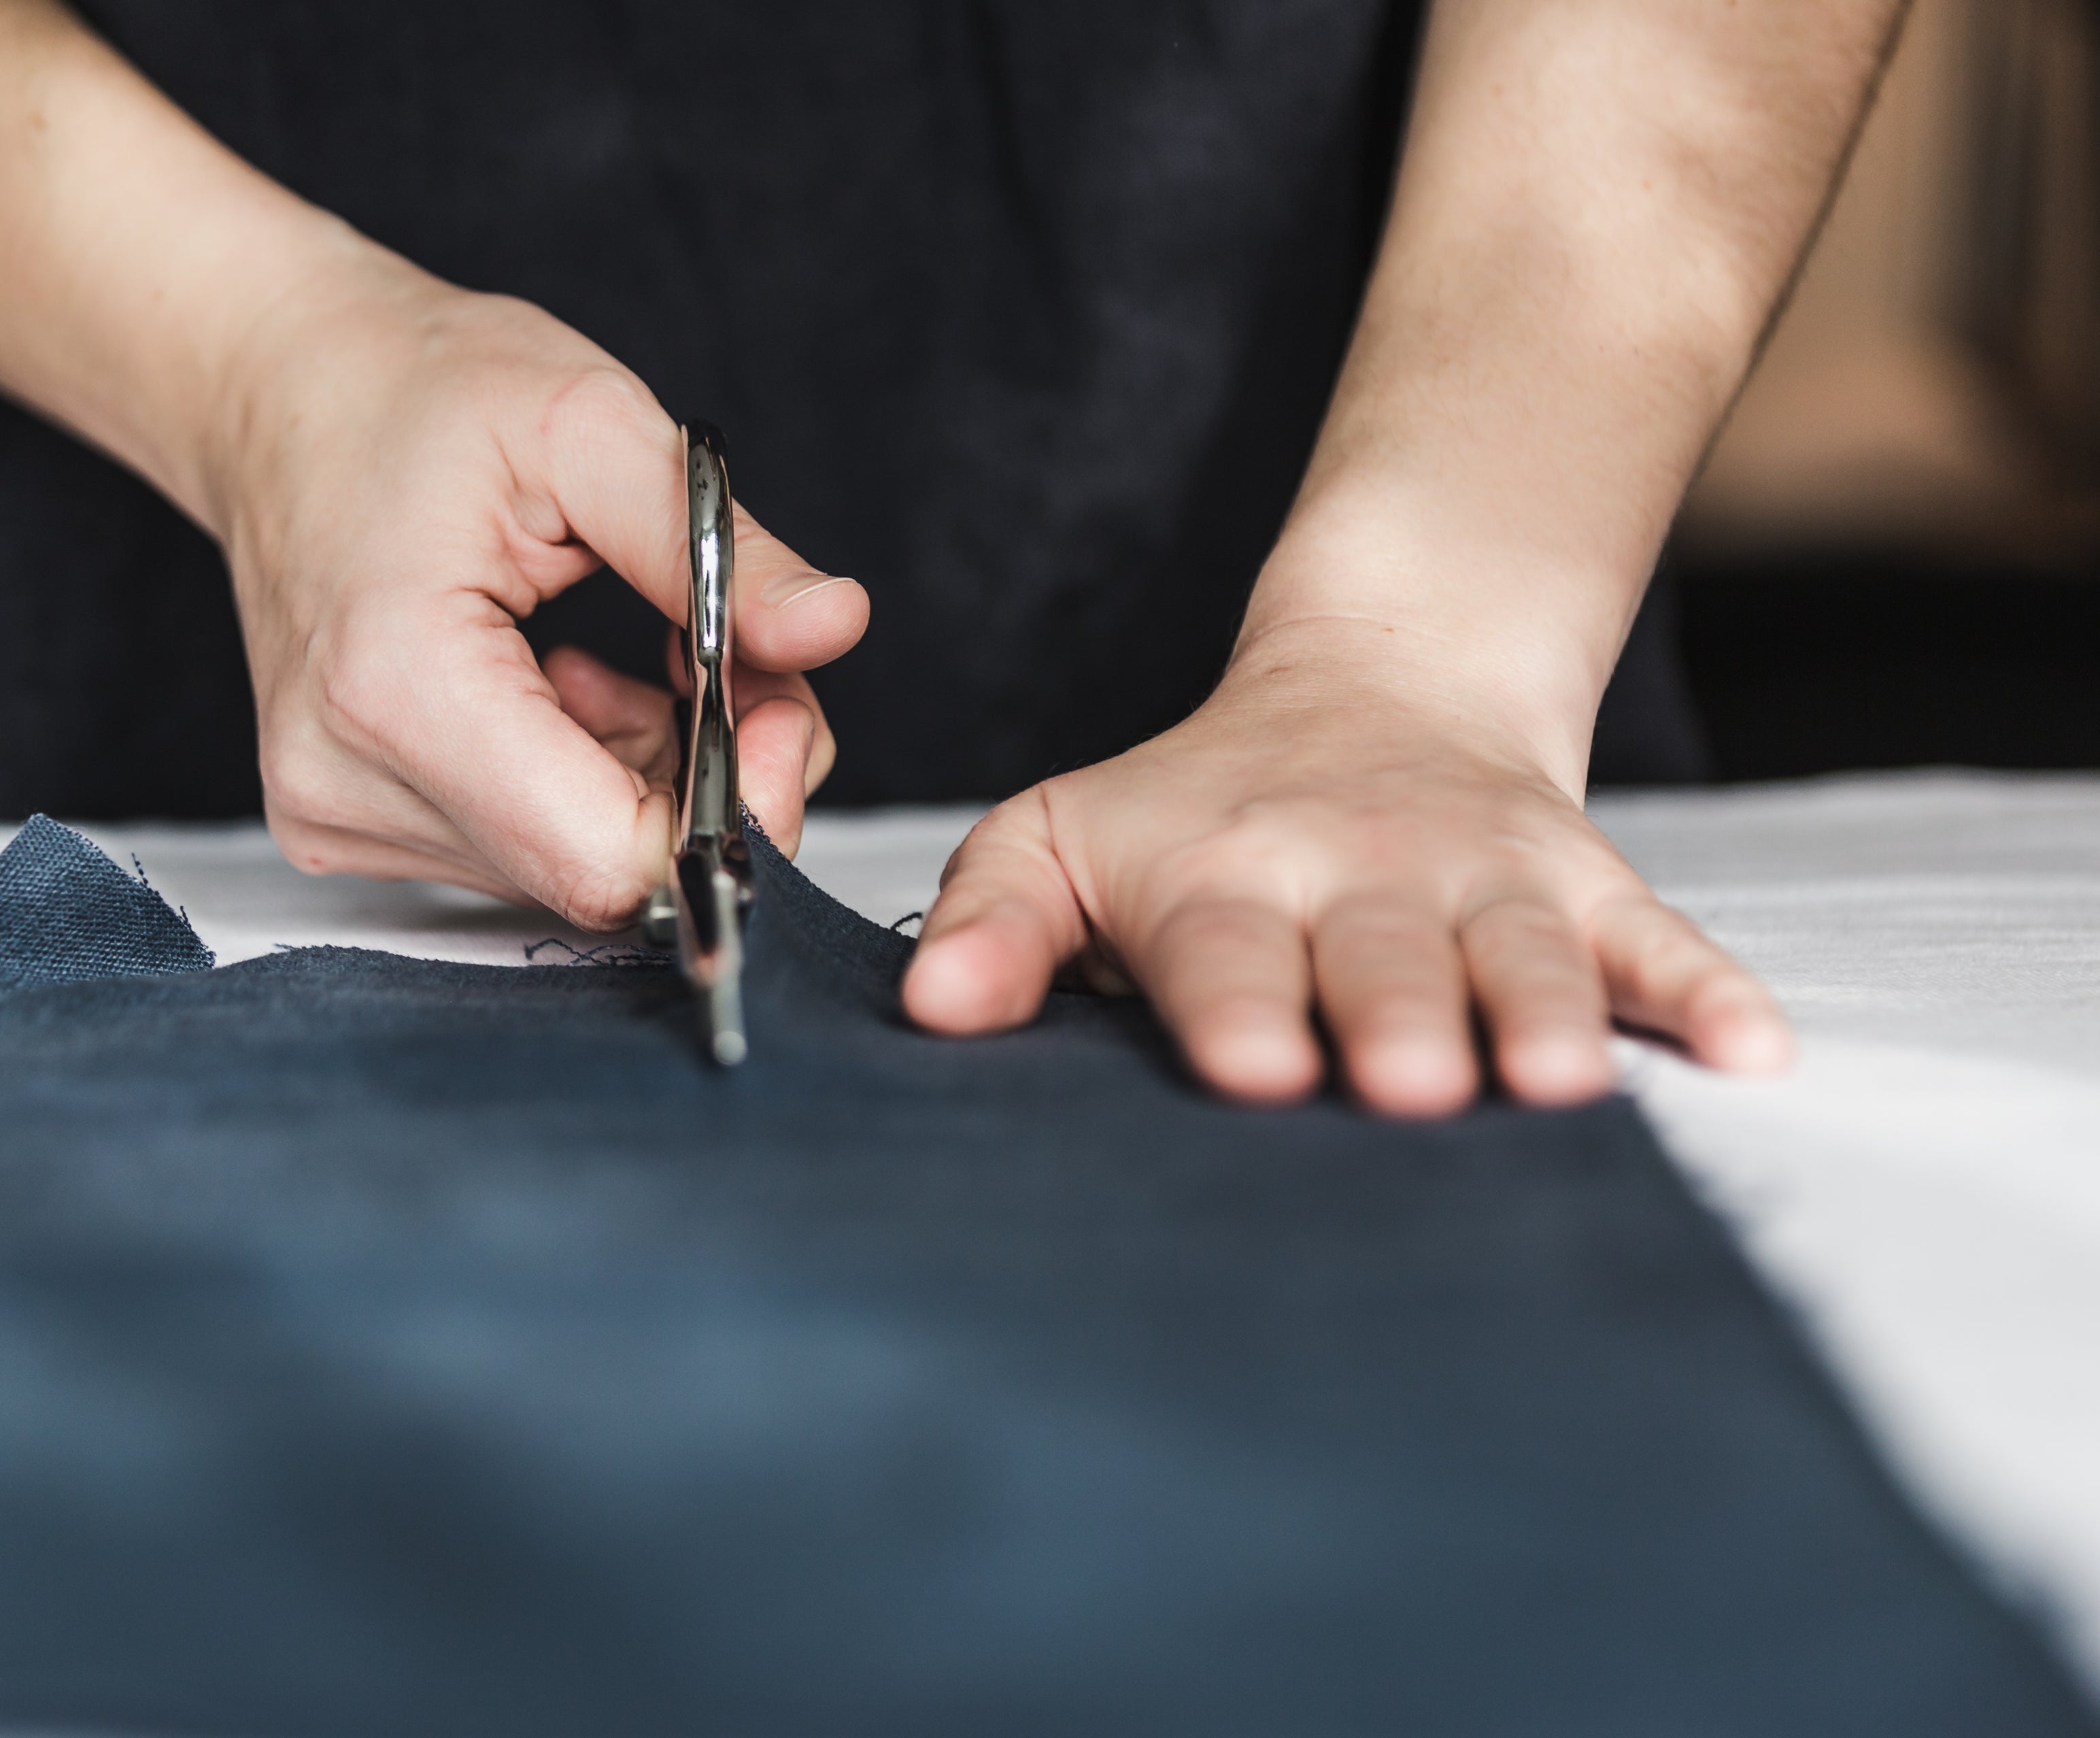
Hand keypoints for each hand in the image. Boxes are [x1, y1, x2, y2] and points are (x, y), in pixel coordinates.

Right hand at [207, 238, 865, 926]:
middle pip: (601, 874)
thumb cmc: (418, 388)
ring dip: (649, 778)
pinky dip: (588, 782)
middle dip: (704, 782)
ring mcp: (337, 818)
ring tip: (630, 657)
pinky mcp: (348, 827)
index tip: (773, 704)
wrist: (280, 391)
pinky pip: (526, 851)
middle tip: (722, 655)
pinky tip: (568, 687)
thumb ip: (720, 547)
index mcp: (395, 686)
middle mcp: (346, 783)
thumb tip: (836, 626)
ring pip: (574, 869)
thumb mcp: (591, 424)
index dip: (730, 808)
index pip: (606, 858)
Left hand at [901, 628, 1789, 1116]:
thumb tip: (927, 1012)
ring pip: (1521, 950)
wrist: (1376, 685)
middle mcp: (1362, 875)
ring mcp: (1485, 879)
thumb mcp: (1064, 833)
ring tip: (1561, 1080)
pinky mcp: (1584, 884)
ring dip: (1543, 1011)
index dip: (1239, 1004)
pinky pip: (1656, 938)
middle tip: (1410, 1084)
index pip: (1228, 949)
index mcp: (1226, 873)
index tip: (1249, 1065)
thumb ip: (992, 915)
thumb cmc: (1191, 806)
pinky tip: (1757, 1054)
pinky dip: (1706, 991)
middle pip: (1384, 956)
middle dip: (1398, 1018)